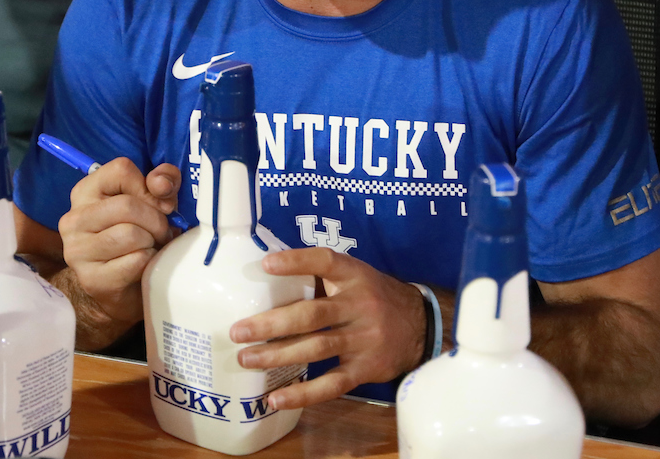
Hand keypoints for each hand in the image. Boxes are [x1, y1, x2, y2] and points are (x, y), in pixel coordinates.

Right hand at [57, 158, 180, 323]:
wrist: (123, 287)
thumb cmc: (139, 235)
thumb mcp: (154, 201)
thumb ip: (162, 181)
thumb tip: (160, 183)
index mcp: (86, 191)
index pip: (121, 169)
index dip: (148, 186)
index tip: (159, 204)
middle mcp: (74, 218)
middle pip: (127, 205)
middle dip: (156, 220)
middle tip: (160, 232)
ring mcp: (77, 250)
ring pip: (131, 234)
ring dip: (151, 242)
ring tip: (150, 247)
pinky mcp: (91, 279)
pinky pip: (134, 261)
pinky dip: (148, 262)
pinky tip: (143, 266)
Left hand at [228, 247, 424, 408]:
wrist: (421, 325)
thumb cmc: (374, 296)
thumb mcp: (356, 276)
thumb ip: (321, 276)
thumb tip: (266, 275)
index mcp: (354, 276)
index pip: (324, 262)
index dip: (296, 261)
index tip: (265, 264)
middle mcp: (359, 305)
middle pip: (311, 314)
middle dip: (271, 324)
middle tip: (238, 331)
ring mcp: (363, 339)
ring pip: (316, 348)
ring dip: (278, 355)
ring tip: (247, 359)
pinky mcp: (365, 368)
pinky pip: (331, 383)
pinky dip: (303, 394)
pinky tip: (277, 397)